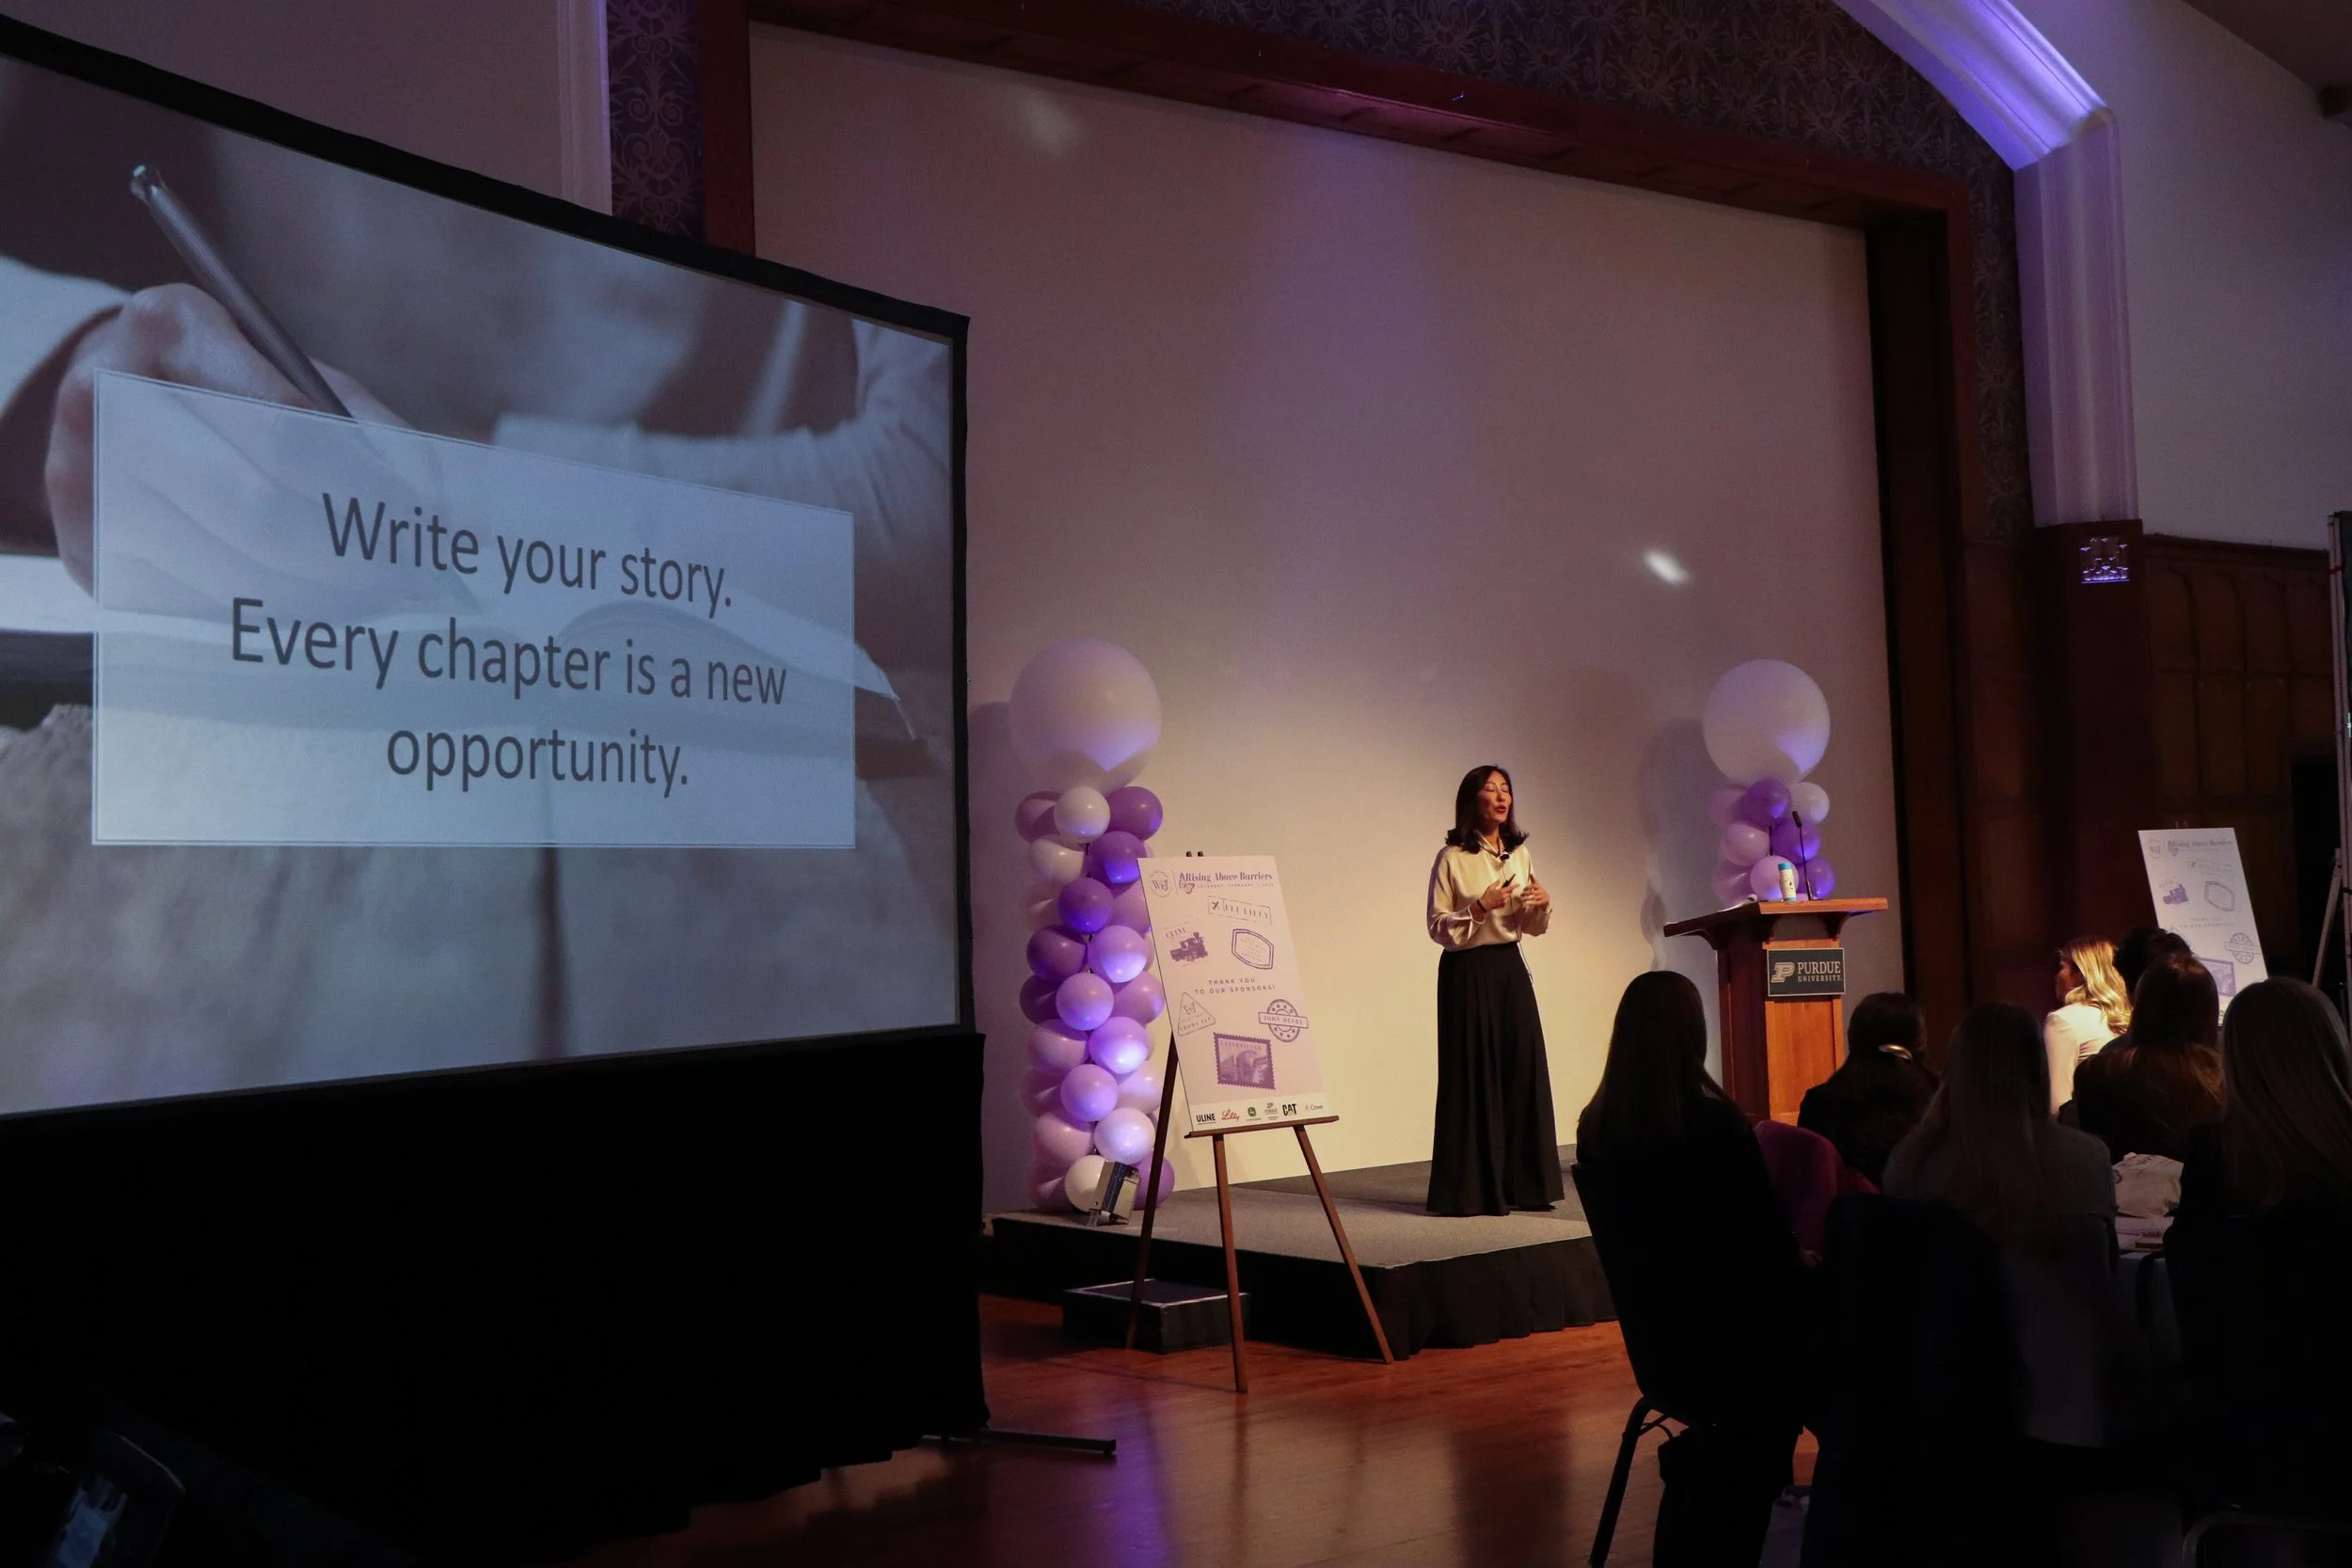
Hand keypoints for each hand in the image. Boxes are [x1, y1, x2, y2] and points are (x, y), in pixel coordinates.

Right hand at [44, 283, 401, 589]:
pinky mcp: (81, 545)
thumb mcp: (305, 377)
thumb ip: (375, 433)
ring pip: (227, 567)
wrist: (116, 395)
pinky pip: (193, 601)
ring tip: (370, 591)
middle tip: (406, 576)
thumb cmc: (234, 385)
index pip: (285, 430)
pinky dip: (266, 611)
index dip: (364, 489)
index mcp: (171, 326)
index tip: (419, 524)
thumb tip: (443, 515)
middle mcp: (104, 390)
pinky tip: (307, 600)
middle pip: (255, 508)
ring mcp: (78, 472)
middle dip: (347, 553)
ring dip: (318, 595)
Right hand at [1478, 880, 1512, 910]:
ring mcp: (1504, 901)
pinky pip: (1505, 902)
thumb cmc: (1487, 896)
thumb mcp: (1490, 887)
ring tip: (1499, 896)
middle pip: (1510, 893)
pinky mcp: (1502, 905)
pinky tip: (1498, 900)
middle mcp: (1504, 896)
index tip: (1518, 884)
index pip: (1510, 888)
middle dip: (1508, 891)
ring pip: (1508, 897)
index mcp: (1501, 891)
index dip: (1515, 886)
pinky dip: (1503, 900)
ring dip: (1506, 896)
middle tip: (1503, 890)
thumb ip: (1496, 883)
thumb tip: (1499, 880)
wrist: (1484, 904)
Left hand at [1521, 879, 1550, 913]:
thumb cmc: (1540, 891)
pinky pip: (1537, 903)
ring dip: (1527, 899)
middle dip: (1526, 893)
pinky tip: (1527, 903)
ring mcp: (1542, 897)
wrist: (1547, 898)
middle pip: (1533, 892)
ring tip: (1522, 900)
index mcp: (1539, 887)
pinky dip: (1531, 903)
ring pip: (1534, 898)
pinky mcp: (1543, 902)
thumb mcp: (1537, 885)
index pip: (1534, 886)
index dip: (1528, 887)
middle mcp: (1541, 891)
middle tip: (1521, 895)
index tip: (1523, 889)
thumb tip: (1530, 873)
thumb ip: (1533, 880)